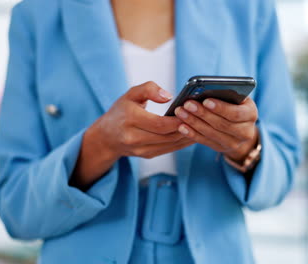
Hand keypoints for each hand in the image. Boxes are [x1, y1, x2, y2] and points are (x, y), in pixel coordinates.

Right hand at [71, 81, 192, 189]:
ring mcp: (141, 149)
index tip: (190, 111)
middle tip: (201, 117)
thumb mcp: (131, 94)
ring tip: (201, 124)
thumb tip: (168, 96)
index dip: (177, 119)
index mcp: (130, 119)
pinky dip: (183, 142)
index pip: (159, 123)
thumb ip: (149, 89)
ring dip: (187, 135)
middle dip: (186, 127)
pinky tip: (193, 133)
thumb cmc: (121, 111)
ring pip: (171, 144)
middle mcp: (134, 137)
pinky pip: (170, 149)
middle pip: (168, 135)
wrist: (107, 136)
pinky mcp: (148, 155)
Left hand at [174, 97, 258, 162]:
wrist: (241, 128)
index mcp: (251, 114)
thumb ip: (226, 95)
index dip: (220, 108)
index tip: (206, 101)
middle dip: (203, 114)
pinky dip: (192, 134)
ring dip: (194, 123)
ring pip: (211, 133)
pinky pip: (205, 141)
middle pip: (222, 124)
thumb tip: (204, 91)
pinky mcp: (221, 148)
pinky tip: (182, 126)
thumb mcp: (237, 99)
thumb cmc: (236, 106)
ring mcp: (234, 143)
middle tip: (187, 104)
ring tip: (181, 113)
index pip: (236, 113)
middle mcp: (246, 132)